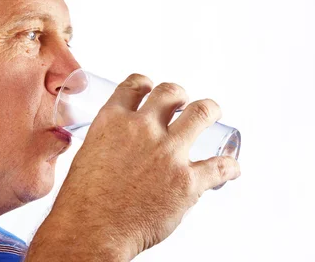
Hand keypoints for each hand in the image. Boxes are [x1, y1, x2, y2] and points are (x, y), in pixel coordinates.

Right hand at [28, 74, 240, 260]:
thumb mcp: (86, 155)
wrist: (92, 230)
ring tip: (213, 113)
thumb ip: (106, 144)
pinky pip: (220, 166)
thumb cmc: (84, 201)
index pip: (134, 86)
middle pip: (170, 93)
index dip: (145, 83)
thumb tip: (117, 149)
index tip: (150, 87)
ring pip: (201, 113)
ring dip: (210, 110)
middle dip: (179, 95)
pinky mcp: (188, 181)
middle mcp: (142, 129)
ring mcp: (167, 153)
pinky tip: (230, 168)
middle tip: (183, 102)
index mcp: (112, 121)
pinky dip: (229, 167)